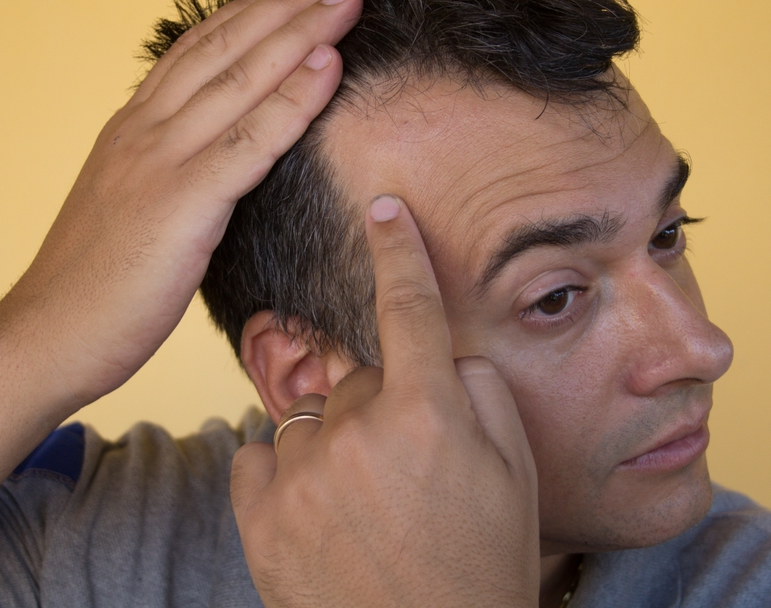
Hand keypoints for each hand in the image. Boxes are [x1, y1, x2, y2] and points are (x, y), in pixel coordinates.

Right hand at [0, 0, 361, 605]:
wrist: (47, 337)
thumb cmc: (95, 285)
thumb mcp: (131, 206)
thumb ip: (168, 171)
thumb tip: (212, 163)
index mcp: (133, 128)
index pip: (201, 50)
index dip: (254, 14)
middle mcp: (145, 129)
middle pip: (227, 48)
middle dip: (288, 6)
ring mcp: (160, 161)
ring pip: (241, 79)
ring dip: (300, 33)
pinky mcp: (181, 203)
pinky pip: (250, 142)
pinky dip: (293, 100)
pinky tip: (328, 65)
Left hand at [231, 195, 540, 607]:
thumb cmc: (480, 562)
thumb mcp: (513, 472)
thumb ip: (477, 390)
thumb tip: (441, 352)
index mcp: (428, 412)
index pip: (409, 304)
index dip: (397, 247)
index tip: (382, 207)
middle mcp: (357, 430)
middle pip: (358, 376)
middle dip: (380, 406)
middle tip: (406, 473)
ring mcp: (300, 472)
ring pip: (310, 417)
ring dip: (333, 443)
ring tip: (364, 506)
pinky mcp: (257, 513)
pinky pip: (261, 455)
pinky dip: (285, 474)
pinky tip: (319, 516)